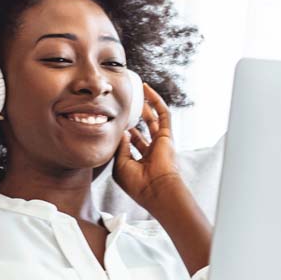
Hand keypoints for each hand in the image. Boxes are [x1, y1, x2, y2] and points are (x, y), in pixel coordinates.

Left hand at [111, 82, 184, 209]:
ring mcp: (161, 143)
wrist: (155, 189)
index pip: (132, 143)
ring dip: (146, 106)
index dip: (123, 133)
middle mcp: (152, 151)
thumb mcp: (121, 165)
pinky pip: (163, 114)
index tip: (113, 122)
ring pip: (153, 120)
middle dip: (135, 118)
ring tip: (138, 92)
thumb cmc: (138, 183)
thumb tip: (122, 131)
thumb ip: (120, 147)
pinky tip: (147, 90)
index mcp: (141, 161)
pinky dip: (156, 101)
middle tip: (126, 105)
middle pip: (143, 130)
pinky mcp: (167, 136)